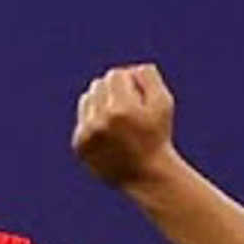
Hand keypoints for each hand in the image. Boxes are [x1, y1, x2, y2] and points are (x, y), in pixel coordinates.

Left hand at [71, 64, 176, 185]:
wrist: (147, 175)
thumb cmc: (158, 135)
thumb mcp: (164, 103)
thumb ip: (149, 77)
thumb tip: (131, 68)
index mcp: (121, 109)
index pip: (116, 74)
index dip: (130, 83)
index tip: (139, 99)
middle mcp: (101, 121)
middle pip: (100, 84)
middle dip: (115, 92)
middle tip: (130, 111)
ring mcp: (87, 134)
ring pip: (88, 98)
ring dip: (102, 104)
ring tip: (118, 121)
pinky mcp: (79, 145)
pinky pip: (82, 119)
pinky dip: (94, 122)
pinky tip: (110, 135)